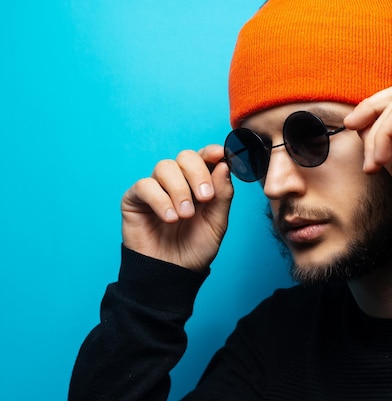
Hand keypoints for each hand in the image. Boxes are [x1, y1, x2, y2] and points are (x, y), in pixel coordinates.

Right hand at [121, 145, 233, 271]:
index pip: (204, 157)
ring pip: (165, 167)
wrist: (173, 273)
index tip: (221, 155)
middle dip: (197, 173)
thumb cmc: (195, 248)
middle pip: (185, 156)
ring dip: (179, 189)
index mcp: (199, 182)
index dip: (212, 152)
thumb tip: (224, 165)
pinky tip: (170, 218)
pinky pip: (145, 185)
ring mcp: (156, 188)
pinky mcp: (135, 199)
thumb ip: (222, 195)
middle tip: (205, 198)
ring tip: (185, 215)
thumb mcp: (217, 223)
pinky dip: (160, 200)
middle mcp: (177, 181)